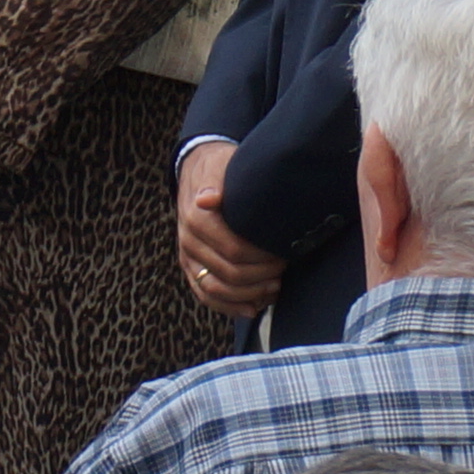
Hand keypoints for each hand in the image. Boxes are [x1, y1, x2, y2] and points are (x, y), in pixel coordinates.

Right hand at [177, 140, 289, 316]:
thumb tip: (207, 199)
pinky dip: (230, 306)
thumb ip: (216, 182)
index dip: (264, 258)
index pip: (234, 251)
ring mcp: (188, 257)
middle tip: (285, 267)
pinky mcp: (191, 267)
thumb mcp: (221, 166)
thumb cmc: (220, 169)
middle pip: (229, 273)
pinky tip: (254, 306)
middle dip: (262, 276)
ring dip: (249, 293)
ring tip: (274, 287)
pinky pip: (205, 295)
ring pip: (215, 289)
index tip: (286, 252)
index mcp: (196, 219)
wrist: (198, 172)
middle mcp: (188, 241)